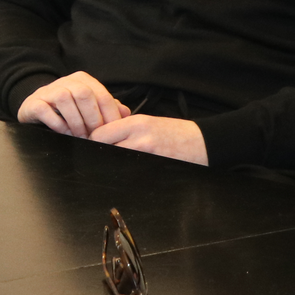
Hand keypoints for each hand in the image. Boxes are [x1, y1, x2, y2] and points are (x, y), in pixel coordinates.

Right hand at [17, 71, 130, 137]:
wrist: (38, 109)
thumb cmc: (69, 111)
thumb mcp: (90, 107)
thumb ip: (108, 108)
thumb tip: (125, 113)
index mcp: (83, 80)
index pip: (102, 95)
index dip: (109, 116)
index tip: (112, 133)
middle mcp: (65, 81)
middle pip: (84, 94)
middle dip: (92, 119)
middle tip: (95, 137)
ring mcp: (48, 90)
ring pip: (65, 99)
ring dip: (76, 123)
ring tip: (80, 136)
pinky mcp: (34, 102)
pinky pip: (46, 110)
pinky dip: (58, 124)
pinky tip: (65, 133)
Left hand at [89, 115, 207, 163]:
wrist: (202, 142)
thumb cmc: (173, 131)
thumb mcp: (147, 122)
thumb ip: (123, 127)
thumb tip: (99, 135)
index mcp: (135, 123)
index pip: (100, 134)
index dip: (93, 141)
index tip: (92, 145)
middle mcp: (139, 137)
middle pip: (105, 148)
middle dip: (100, 154)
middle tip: (99, 157)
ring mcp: (148, 153)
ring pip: (116, 161)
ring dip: (112, 163)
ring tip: (113, 164)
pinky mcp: (155, 166)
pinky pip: (133, 171)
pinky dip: (127, 172)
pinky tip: (128, 171)